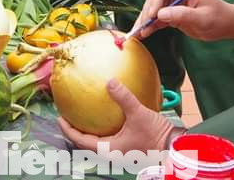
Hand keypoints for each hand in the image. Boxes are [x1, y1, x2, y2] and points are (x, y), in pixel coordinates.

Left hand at [58, 78, 179, 153]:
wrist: (173, 147)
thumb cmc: (155, 136)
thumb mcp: (137, 113)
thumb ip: (122, 97)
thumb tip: (109, 81)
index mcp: (108, 149)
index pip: (80, 140)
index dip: (68, 129)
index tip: (60, 117)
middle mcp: (111, 152)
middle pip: (86, 142)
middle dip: (76, 130)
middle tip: (69, 115)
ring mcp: (120, 151)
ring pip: (99, 141)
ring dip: (90, 129)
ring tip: (85, 114)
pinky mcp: (129, 147)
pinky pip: (111, 136)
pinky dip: (105, 126)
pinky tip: (109, 114)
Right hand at [132, 0, 233, 41]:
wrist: (229, 26)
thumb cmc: (219, 18)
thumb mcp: (202, 18)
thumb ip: (182, 15)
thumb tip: (160, 15)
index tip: (154, 15)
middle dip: (147, 12)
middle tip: (143, 27)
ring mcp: (174, 5)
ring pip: (154, 9)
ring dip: (145, 20)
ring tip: (137, 34)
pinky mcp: (174, 16)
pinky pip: (159, 19)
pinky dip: (151, 26)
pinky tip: (144, 34)